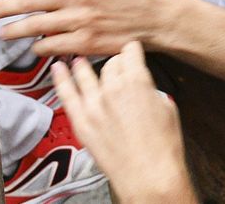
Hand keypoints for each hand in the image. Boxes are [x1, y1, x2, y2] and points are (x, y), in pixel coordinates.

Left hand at [0, 0, 173, 57]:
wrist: (155, 16)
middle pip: (29, 1)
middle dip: (3, 8)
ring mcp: (81, 20)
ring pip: (35, 26)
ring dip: (14, 30)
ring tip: (3, 33)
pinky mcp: (85, 43)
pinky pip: (51, 46)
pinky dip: (38, 47)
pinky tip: (34, 47)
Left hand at [52, 42, 197, 203]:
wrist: (148, 174)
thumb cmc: (162, 145)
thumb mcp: (167, 105)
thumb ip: (150, 90)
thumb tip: (142, 88)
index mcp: (137, 80)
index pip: (130, 51)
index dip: (132, 50)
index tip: (131, 51)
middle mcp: (113, 88)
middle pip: (110, 63)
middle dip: (115, 63)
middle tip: (117, 67)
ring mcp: (94, 105)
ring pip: (86, 74)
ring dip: (84, 65)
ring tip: (80, 60)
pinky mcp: (81, 122)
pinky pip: (66, 94)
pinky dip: (61, 79)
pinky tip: (57, 69)